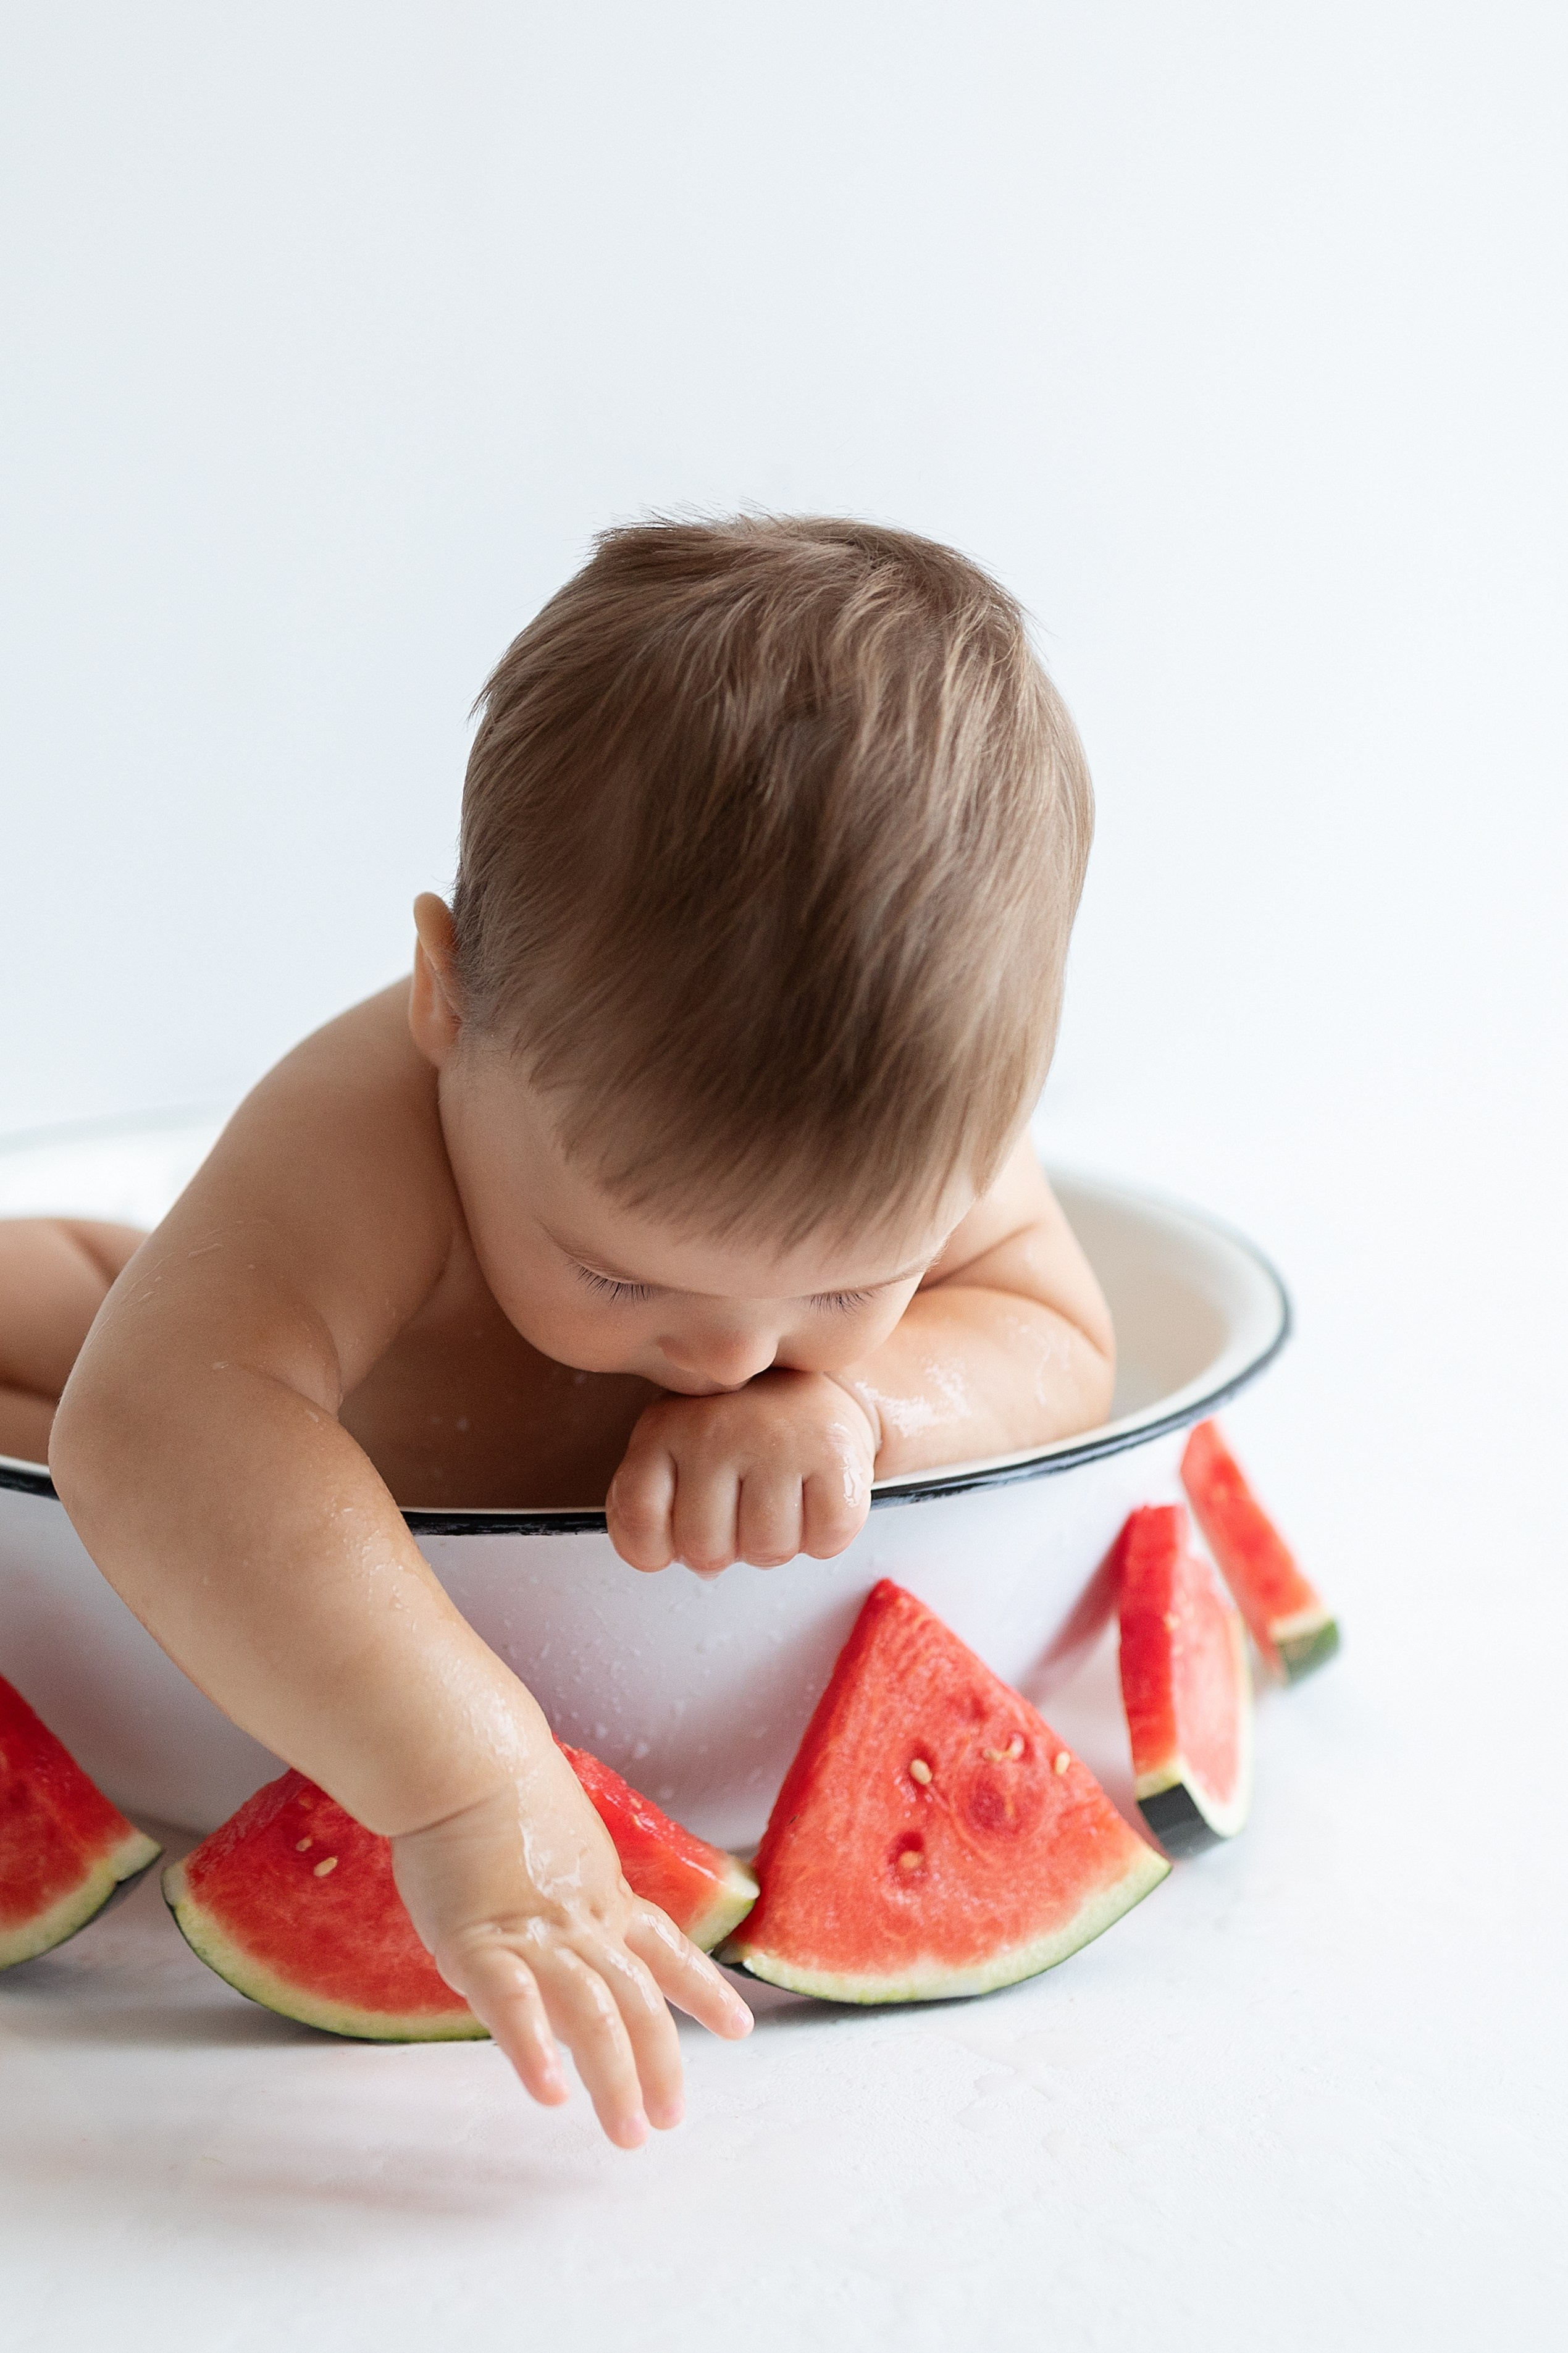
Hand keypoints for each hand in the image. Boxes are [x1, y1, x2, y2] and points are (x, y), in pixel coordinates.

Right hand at [391, 1745, 751, 2147]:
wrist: (464, 1756)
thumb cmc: (498, 1789)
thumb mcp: (559, 1841)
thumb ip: (571, 1888)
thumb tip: (569, 1923)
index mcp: (603, 1893)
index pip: (668, 1949)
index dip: (704, 1990)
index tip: (740, 2029)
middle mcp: (582, 1919)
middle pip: (638, 1999)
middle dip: (659, 2065)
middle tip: (669, 2120)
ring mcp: (534, 1931)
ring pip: (591, 2014)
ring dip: (614, 2078)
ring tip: (627, 2133)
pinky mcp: (478, 1939)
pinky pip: (513, 2002)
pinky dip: (534, 2049)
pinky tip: (550, 2092)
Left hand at [605, 1367, 877, 1573]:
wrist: (809, 1377)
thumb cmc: (733, 1432)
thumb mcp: (671, 1453)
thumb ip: (646, 1506)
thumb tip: (660, 1558)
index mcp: (663, 1431)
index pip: (640, 1523)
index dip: (660, 1549)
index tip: (681, 1525)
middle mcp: (715, 1429)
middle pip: (705, 1550)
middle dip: (726, 1550)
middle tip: (739, 1510)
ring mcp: (775, 1439)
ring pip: (767, 1551)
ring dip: (776, 1544)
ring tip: (777, 1501)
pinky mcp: (834, 1451)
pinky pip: (826, 1539)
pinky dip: (824, 1536)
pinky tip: (813, 1498)